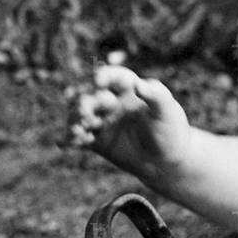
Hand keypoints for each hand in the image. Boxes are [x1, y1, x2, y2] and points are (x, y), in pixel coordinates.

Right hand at [68, 65, 192, 182]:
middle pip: (91, 95)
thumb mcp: (167, 111)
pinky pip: (78, 136)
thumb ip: (156, 96)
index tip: (98, 80)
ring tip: (77, 129)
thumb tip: (140, 85)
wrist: (167, 161)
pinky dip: (70, 138)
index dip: (104, 76)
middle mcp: (111, 100)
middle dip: (85, 102)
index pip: (113, 76)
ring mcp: (102, 119)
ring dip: (75, 119)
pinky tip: (65, 142)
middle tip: (87, 112)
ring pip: (80, 114)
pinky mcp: (95, 139)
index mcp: (129, 88)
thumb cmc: (171, 131)